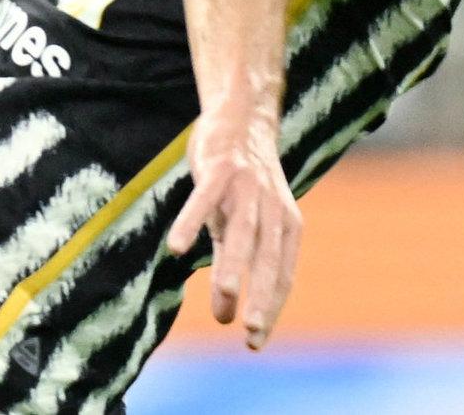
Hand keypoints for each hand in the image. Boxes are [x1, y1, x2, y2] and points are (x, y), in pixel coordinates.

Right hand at [164, 115, 301, 350]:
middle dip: (262, 294)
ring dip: (233, 263)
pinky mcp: (221, 168)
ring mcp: (248, 186)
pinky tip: (177, 247)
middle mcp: (273, 207)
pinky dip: (192, 220)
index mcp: (286, 225)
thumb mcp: (242, 227)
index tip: (255, 343)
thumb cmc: (242, 185)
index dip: (271, 307)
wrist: (242, 120)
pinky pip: (205, 197)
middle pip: (269, 256)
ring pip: (242, 229)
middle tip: (252, 331)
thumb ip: (235, 267)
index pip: (282, 273)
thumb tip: (225, 317)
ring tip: (223, 297)